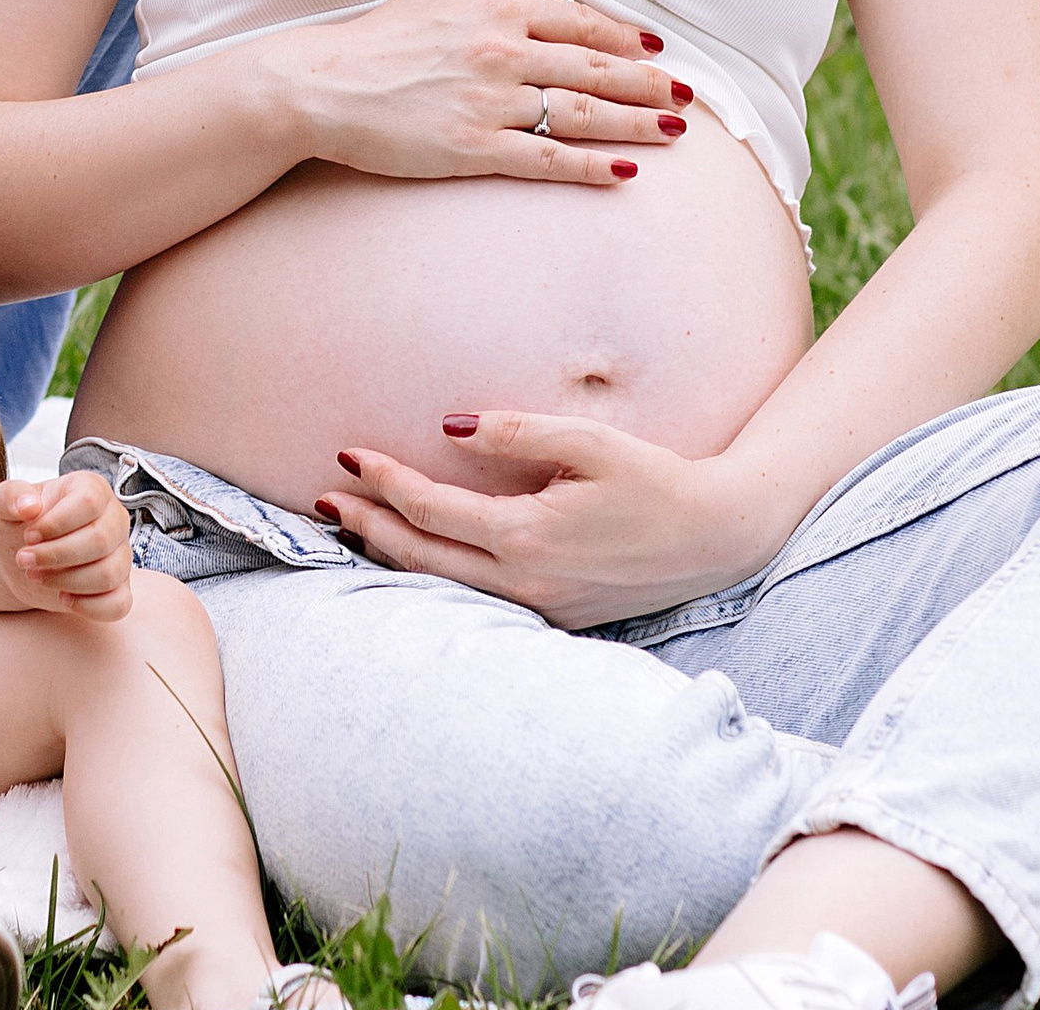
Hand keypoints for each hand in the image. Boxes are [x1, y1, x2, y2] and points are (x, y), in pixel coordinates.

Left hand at [0, 470, 131, 619]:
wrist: (20, 555)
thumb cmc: (18, 524)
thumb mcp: (5, 503)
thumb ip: (12, 496)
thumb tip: (29, 506)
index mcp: (93, 489)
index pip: (89, 503)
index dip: (56, 523)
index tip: (29, 535)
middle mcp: (114, 519)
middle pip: (100, 540)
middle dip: (55, 556)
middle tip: (25, 559)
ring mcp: (120, 555)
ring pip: (109, 574)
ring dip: (66, 581)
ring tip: (37, 576)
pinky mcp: (117, 587)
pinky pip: (118, 604)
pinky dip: (89, 607)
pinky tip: (63, 597)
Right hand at [267, 0, 690, 186]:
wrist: (322, 86)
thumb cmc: (378, 39)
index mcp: (495, 11)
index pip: (580, 21)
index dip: (626, 35)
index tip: (658, 50)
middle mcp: (501, 52)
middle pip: (594, 66)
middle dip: (647, 82)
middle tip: (686, 95)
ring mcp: (490, 102)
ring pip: (581, 112)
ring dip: (634, 121)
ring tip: (672, 131)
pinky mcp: (473, 148)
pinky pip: (546, 159)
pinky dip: (590, 167)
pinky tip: (623, 174)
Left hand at [318, 411, 787, 629]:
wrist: (717, 538)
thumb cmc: (655, 479)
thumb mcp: (588, 442)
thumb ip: (515, 431)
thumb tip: (449, 425)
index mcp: (528, 537)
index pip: (432, 510)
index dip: (384, 481)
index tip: (347, 455)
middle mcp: (526, 582)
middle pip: (421, 558)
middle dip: (367, 526)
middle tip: (322, 500)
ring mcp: (540, 606)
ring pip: (443, 586)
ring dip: (392, 555)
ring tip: (350, 527)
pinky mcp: (555, 615)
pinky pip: (476, 598)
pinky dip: (434, 576)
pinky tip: (415, 556)